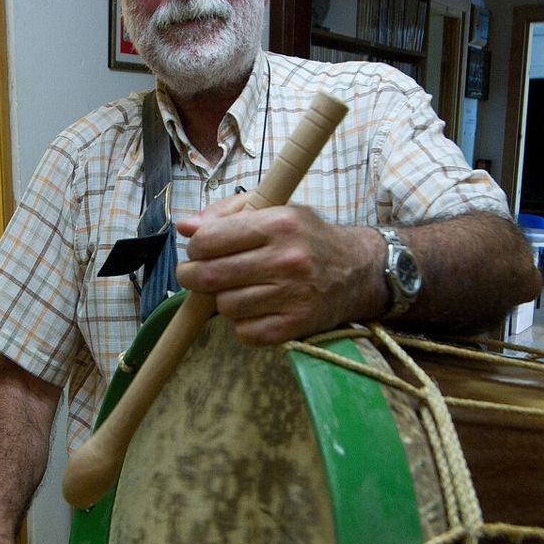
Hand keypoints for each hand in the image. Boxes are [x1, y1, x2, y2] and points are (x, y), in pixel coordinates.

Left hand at [175, 198, 383, 343]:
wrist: (358, 272)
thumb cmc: (308, 238)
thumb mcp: (276, 210)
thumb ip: (227, 214)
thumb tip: (185, 227)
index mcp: (279, 223)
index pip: (209, 240)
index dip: (195, 247)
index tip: (199, 251)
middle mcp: (286, 259)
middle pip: (210, 276)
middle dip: (193, 276)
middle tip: (199, 275)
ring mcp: (292, 295)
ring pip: (225, 306)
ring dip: (224, 300)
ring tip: (241, 289)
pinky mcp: (295, 326)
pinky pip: (245, 332)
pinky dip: (244, 324)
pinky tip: (258, 309)